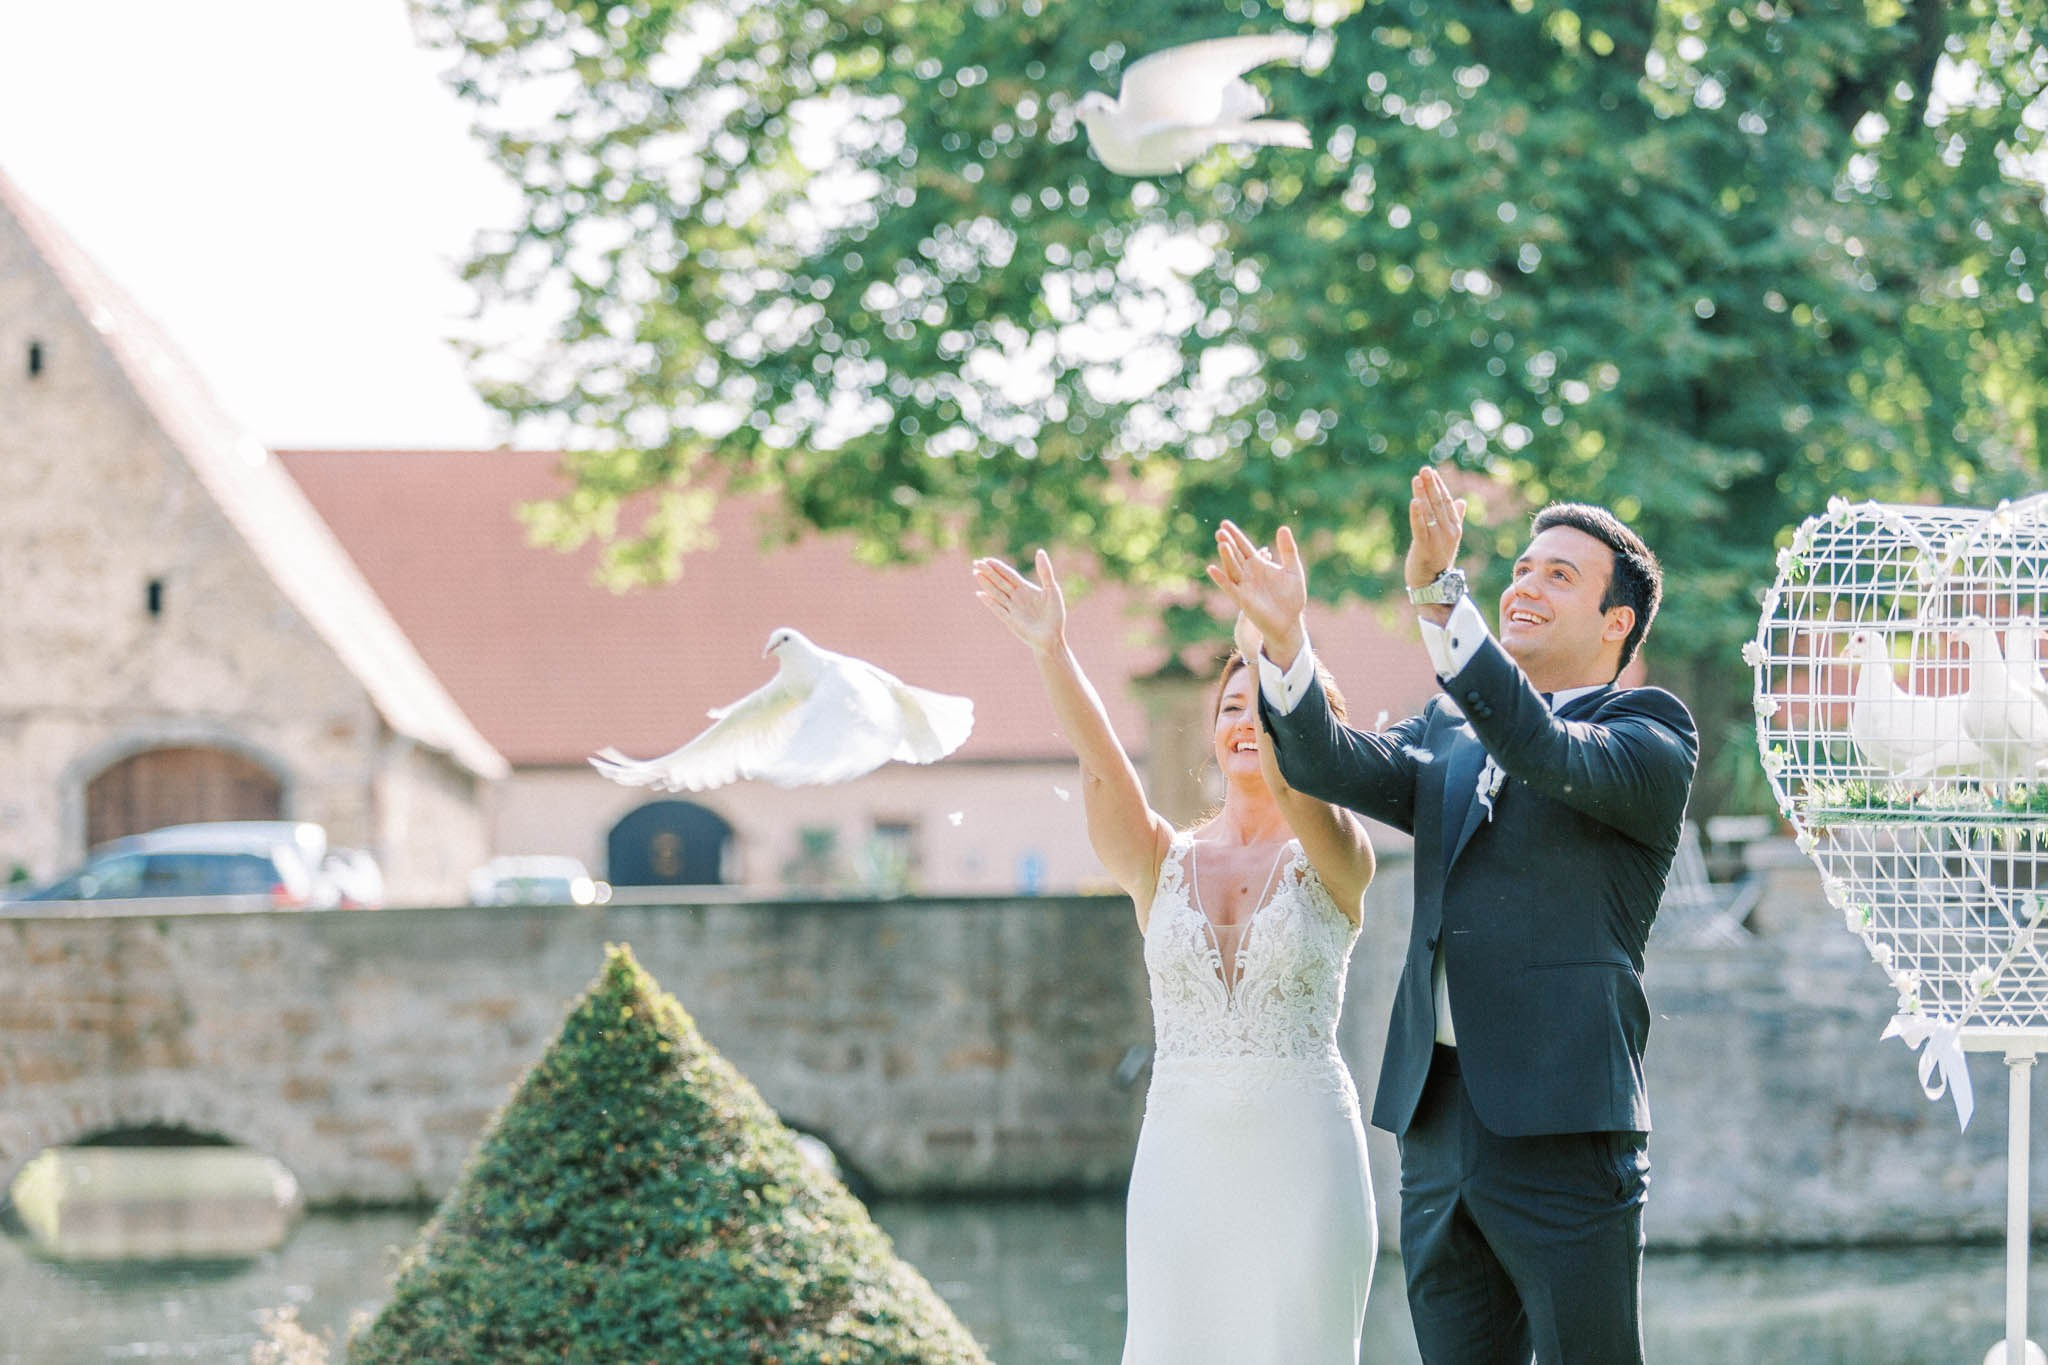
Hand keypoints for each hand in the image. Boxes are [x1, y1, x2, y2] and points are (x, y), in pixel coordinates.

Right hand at [974, 550, 1066, 654]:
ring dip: (986, 584)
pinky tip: (980, 594)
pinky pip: (997, 609)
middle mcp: (1016, 597)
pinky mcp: (1009, 620)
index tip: (987, 559)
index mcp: (1026, 588)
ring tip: (976, 573)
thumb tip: (1040, 551)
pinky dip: (989, 602)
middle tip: (976, 563)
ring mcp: (1012, 608)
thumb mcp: (1052, 590)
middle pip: (1000, 582)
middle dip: (988, 572)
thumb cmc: (1055, 614)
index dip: (999, 567)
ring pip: (996, 593)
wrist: (1053, 637)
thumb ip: (1045, 572)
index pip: (1009, 575)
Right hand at [1208, 521, 1307, 666]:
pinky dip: (1221, 579)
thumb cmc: (1292, 597)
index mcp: (1258, 564)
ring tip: (1222, 544)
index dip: (1235, 535)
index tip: (1225, 523)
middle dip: (1228, 543)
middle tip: (1220, 531)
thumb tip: (1283, 528)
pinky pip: (1230, 587)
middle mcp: (1248, 573)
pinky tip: (1212, 568)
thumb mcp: (1293, 570)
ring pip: (1232, 568)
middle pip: (1235, 555)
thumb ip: (1288, 550)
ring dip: (1226, 557)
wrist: (1290, 621)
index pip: (1244, 546)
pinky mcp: (1243, 600)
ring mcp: (1244, 586)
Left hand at [1406, 465, 1467, 590]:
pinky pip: (1420, 528)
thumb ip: (1455, 518)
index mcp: (1454, 528)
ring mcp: (1437, 540)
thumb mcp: (1448, 538)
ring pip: (1429, 513)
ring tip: (1417, 478)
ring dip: (1422, 494)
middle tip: (1424, 469)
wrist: (1432, 586)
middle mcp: (1448, 532)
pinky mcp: (1425, 548)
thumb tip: (1461, 500)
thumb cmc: (1437, 560)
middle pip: (1438, 504)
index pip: (1446, 502)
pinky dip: (1417, 514)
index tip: (1431, 472)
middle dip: (1431, 485)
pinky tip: (1414, 501)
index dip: (1438, 486)